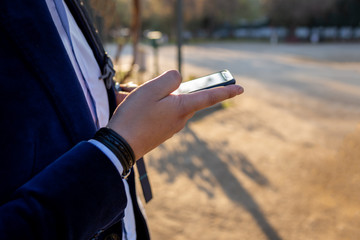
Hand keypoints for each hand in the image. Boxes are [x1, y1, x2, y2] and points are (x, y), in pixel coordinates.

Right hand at [107, 70, 243, 159]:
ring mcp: (172, 128)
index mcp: (182, 108)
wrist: (121, 145)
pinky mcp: (162, 133)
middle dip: (168, 91)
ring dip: (156, 99)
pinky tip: (137, 111)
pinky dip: (152, 109)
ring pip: (171, 106)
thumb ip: (170, 80)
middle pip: (184, 98)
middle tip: (145, 92)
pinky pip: (163, 115)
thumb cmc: (135, 116)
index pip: (209, 97)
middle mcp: (181, 119)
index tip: (240, 89)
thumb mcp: (151, 90)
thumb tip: (179, 79)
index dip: (225, 91)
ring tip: (135, 101)